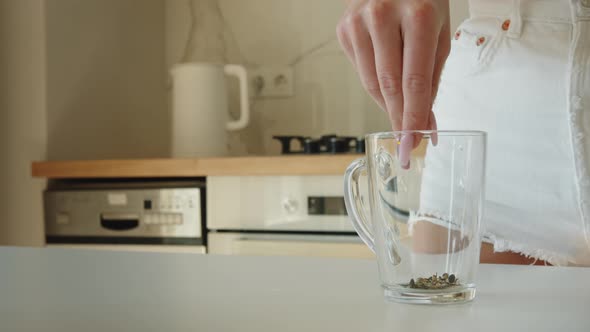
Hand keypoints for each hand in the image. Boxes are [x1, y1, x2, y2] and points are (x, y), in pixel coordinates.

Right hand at [337, 0, 449, 165]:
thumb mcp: (439, 32)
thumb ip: (432, 78)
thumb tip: (424, 121)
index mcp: (417, 15)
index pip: (414, 80)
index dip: (413, 116)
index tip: (414, 142)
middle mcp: (383, 16)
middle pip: (389, 85)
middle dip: (399, 118)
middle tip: (406, 142)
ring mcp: (358, 22)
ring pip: (370, 82)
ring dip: (387, 104)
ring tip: (400, 112)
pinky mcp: (344, 29)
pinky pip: (360, 70)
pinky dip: (374, 83)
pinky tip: (386, 80)